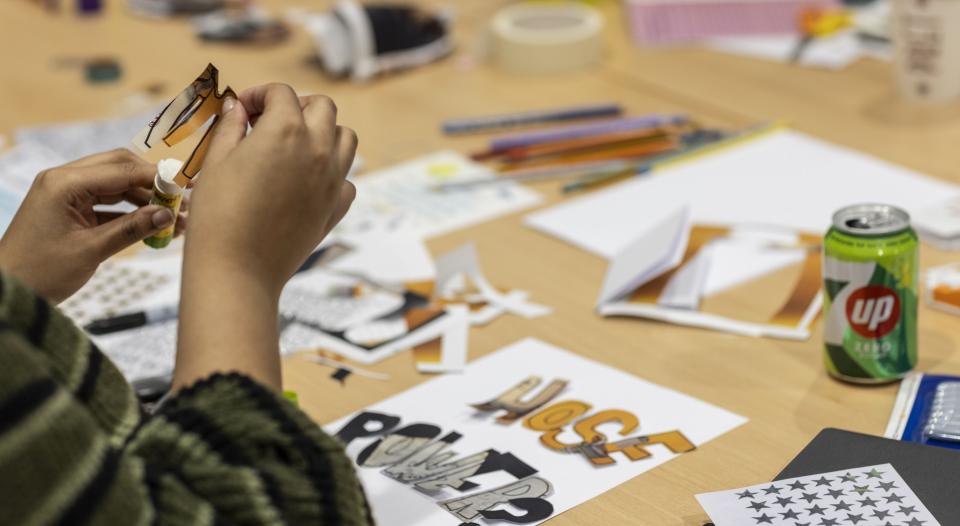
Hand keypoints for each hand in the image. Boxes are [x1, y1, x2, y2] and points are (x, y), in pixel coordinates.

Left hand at [0, 149, 185, 302]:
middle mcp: (64, 180)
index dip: (157, 178)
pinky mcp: (70, 209)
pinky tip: (153, 225)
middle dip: (153, 183)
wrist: (8, 290)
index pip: (121, 169)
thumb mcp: (91, 251)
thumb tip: (167, 215)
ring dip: (145, 199)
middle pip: (120, 167)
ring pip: (116, 185)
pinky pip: (107, 202)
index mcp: (64, 183)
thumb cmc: (40, 272)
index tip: (186, 188)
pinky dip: (130, 212)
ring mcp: (66, 194)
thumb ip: (131, 229)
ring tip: (175, 218)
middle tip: (182, 200)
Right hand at [174, 84, 356, 390]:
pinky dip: (332, 174)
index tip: (243, 110)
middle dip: (297, 106)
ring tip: (296, 147)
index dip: (259, 94)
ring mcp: (332, 180)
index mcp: (286, 130)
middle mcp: (318, 149)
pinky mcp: (336, 208)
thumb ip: (232, 128)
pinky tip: (306, 182)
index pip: (281, 92)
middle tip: (270, 122)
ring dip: (324, 133)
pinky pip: (346, 180)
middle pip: (323, 107)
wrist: (238, 269)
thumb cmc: (218, 214)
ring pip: (345, 138)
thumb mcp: (216, 161)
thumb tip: (239, 107)